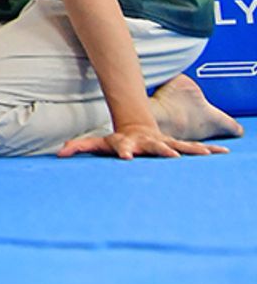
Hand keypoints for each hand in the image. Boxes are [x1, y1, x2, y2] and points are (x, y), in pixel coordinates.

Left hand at [57, 123, 227, 159]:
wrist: (136, 126)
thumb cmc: (115, 141)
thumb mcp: (96, 143)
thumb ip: (79, 147)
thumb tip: (59, 154)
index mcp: (127, 143)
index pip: (123, 147)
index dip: (124, 151)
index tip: (126, 157)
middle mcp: (147, 142)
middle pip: (155, 146)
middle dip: (163, 151)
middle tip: (173, 157)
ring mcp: (163, 143)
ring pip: (180, 145)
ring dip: (192, 150)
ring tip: (208, 154)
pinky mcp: (176, 145)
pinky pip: (193, 147)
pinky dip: (207, 150)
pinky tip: (223, 153)